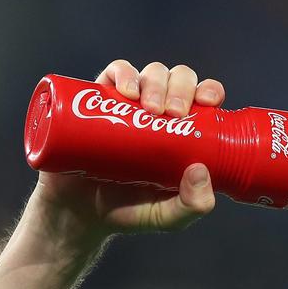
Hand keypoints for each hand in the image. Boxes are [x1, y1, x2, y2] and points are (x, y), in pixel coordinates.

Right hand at [34, 59, 223, 237]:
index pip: (203, 98)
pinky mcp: (99, 100)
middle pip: (178, 79)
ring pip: (151, 73)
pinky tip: (127, 91)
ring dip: (156, 81)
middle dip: (181, 87)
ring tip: (150, 108)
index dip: (209, 90)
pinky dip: (124, 73)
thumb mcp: (167, 217)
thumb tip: (201, 170)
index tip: (207, 102)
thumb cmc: (129, 211)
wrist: (78, 213)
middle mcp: (159, 111)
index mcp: (183, 130)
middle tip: (173, 113)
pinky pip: (115, 72)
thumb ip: (191, 206)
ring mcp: (129, 104)